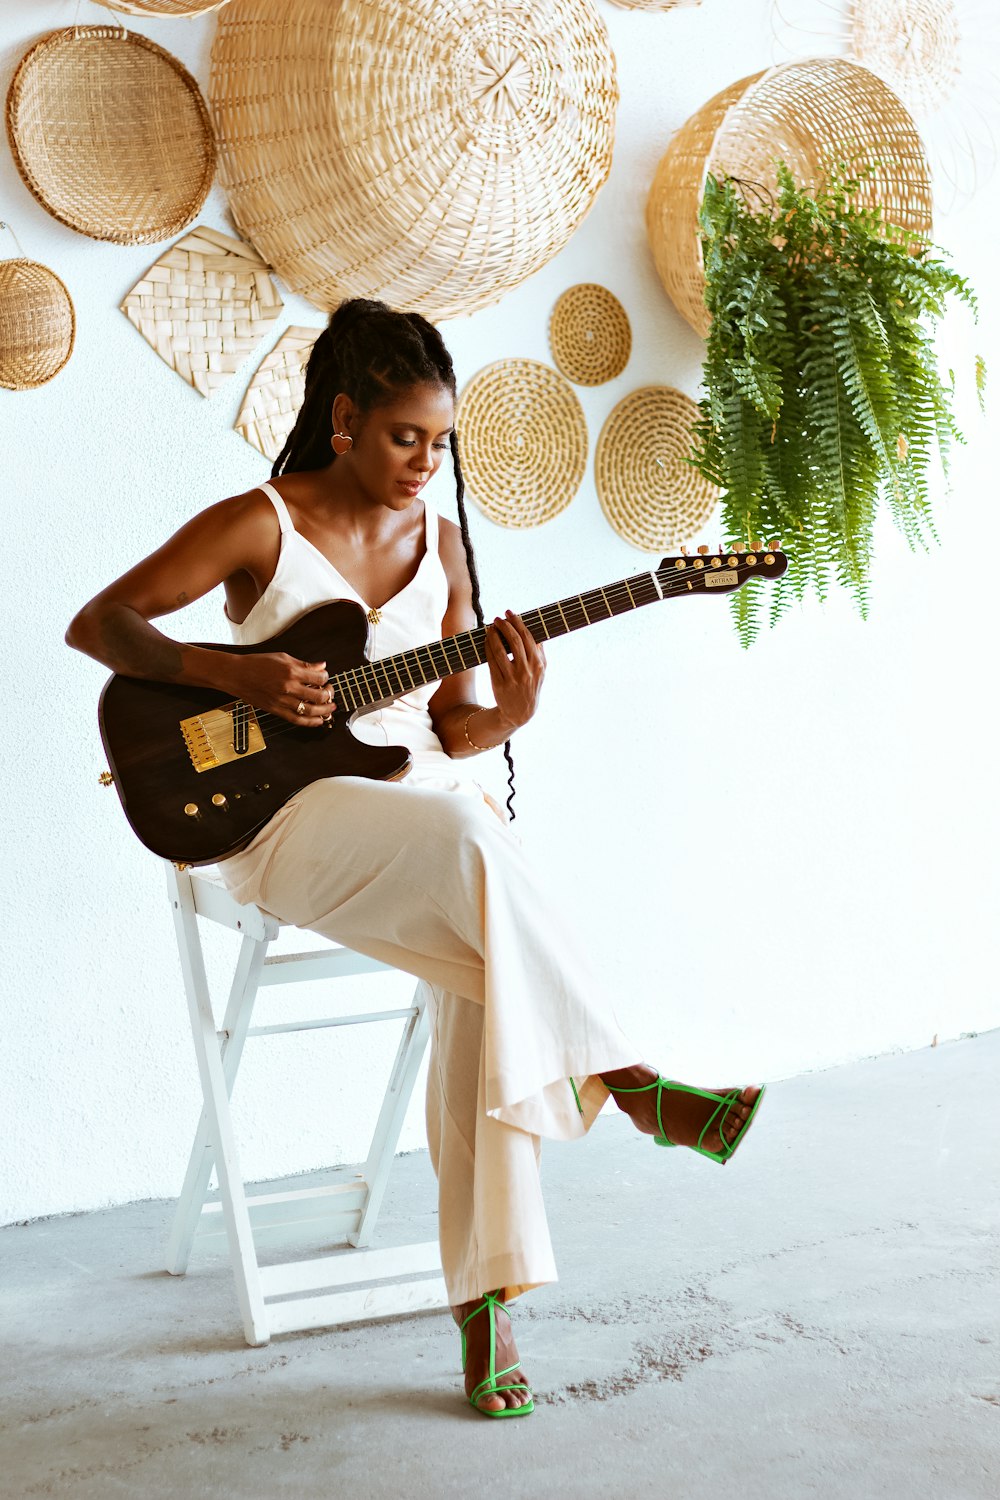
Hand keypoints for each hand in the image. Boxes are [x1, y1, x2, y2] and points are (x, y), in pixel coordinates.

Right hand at [227, 652, 335, 726]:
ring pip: (311, 710)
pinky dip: (311, 722)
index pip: (319, 678)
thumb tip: (321, 666)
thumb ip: (303, 664)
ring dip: (325, 710)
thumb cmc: (256, 664)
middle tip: (330, 692)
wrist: (236, 675)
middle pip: (319, 696)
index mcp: (291, 672)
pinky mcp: (277, 710)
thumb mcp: (282, 657)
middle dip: (329, 694)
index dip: (326, 678)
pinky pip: (297, 720)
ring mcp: (283, 701)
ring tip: (330, 708)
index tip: (325, 677)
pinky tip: (319, 720)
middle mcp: (288, 688)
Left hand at [485, 611, 544, 732]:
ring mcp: (512, 678)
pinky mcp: (499, 684)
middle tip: (498, 618)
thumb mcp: (541, 672)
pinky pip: (491, 661)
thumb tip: (536, 633)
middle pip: (515, 642)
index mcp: (538, 665)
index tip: (510, 613)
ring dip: (494, 635)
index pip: (528, 638)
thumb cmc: (531, 687)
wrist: (520, 713)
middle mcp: (526, 671)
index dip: (518, 623)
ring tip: (491, 627)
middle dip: (505, 626)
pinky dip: (488, 648)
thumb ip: (539, 653)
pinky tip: (487, 640)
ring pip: (500, 650)